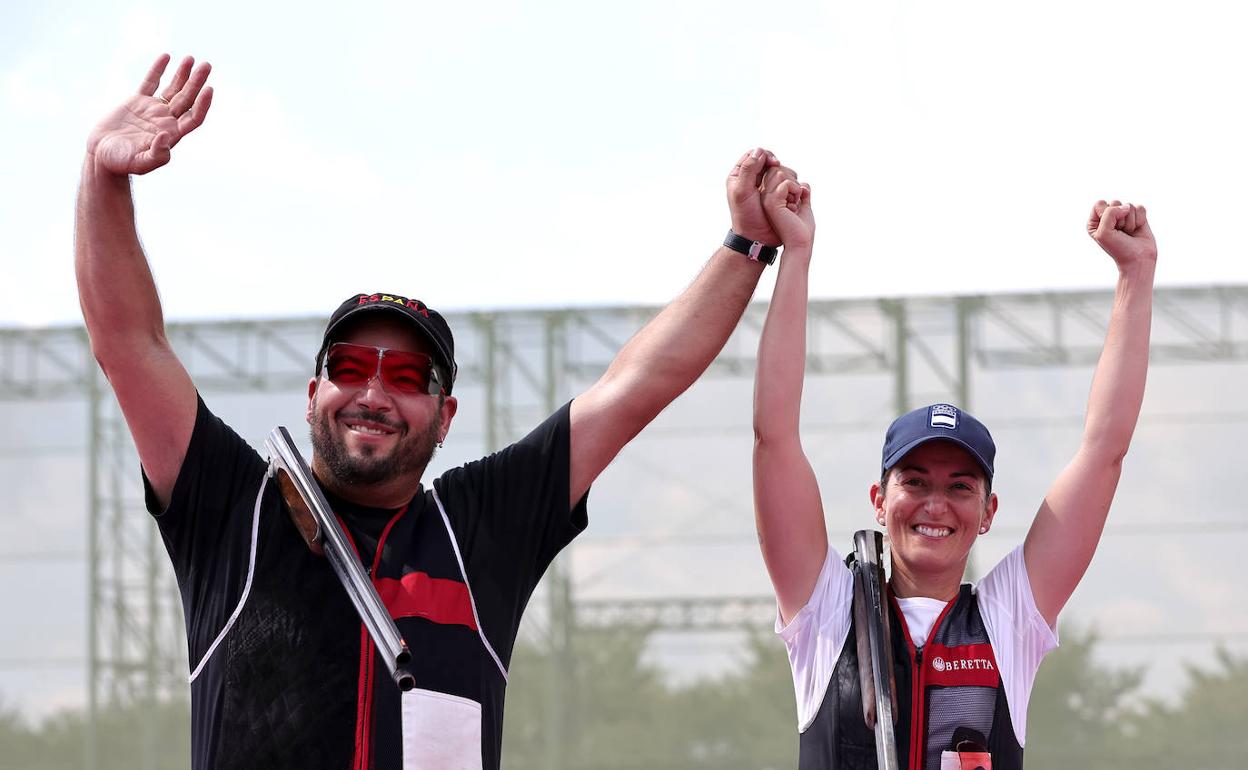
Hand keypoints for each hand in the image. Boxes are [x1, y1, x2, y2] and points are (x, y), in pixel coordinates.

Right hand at [86, 54, 213, 175]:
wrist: (101, 156)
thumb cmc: (121, 164)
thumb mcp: (141, 163)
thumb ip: (157, 154)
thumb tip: (168, 137)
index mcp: (173, 135)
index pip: (194, 117)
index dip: (203, 104)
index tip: (209, 89)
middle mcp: (167, 121)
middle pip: (187, 99)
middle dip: (197, 82)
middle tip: (206, 65)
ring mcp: (153, 110)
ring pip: (172, 89)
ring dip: (182, 74)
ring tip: (191, 58)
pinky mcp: (137, 102)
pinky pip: (150, 82)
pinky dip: (158, 70)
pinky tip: (166, 56)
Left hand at [726, 148, 783, 245]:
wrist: (757, 237)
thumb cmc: (746, 216)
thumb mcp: (742, 192)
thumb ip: (749, 170)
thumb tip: (759, 151)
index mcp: (739, 175)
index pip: (753, 155)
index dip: (765, 155)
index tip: (773, 163)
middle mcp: (752, 179)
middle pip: (767, 160)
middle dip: (776, 165)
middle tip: (780, 172)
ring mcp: (765, 186)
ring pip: (779, 170)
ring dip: (785, 175)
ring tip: (784, 185)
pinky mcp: (776, 194)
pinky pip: (786, 182)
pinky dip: (790, 184)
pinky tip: (791, 192)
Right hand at [761, 173, 813, 249]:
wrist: (800, 243)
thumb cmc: (802, 228)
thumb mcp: (802, 206)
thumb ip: (801, 194)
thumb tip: (804, 183)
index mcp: (770, 197)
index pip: (777, 172)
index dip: (790, 178)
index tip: (796, 196)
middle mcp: (765, 196)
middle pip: (777, 169)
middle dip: (792, 179)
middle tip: (796, 199)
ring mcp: (766, 199)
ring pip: (780, 173)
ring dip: (794, 186)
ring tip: (794, 202)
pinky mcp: (771, 202)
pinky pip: (785, 183)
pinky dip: (795, 190)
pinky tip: (794, 205)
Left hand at [1087, 200, 1156, 269]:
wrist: (1137, 259)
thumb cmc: (1118, 248)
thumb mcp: (1104, 232)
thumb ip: (1109, 213)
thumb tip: (1126, 206)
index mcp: (1095, 221)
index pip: (1099, 203)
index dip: (1106, 214)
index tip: (1109, 228)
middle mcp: (1108, 217)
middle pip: (1115, 202)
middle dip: (1120, 219)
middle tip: (1120, 233)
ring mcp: (1124, 216)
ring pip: (1129, 205)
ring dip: (1130, 222)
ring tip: (1128, 233)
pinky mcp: (1137, 217)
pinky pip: (1140, 208)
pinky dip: (1140, 220)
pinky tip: (1137, 230)